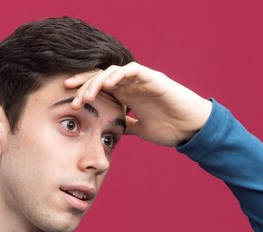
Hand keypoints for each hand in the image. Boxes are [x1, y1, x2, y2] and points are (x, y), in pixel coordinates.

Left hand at [64, 61, 212, 146]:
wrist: (192, 129)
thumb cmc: (171, 128)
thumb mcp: (141, 130)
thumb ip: (128, 126)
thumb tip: (114, 130)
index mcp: (128, 96)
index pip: (100, 88)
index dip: (84, 91)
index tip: (69, 101)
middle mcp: (132, 85)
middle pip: (101, 77)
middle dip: (84, 85)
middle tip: (71, 97)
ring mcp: (142, 80)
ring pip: (113, 72)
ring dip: (97, 82)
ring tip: (87, 96)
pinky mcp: (153, 79)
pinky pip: (132, 70)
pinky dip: (118, 75)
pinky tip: (108, 85)